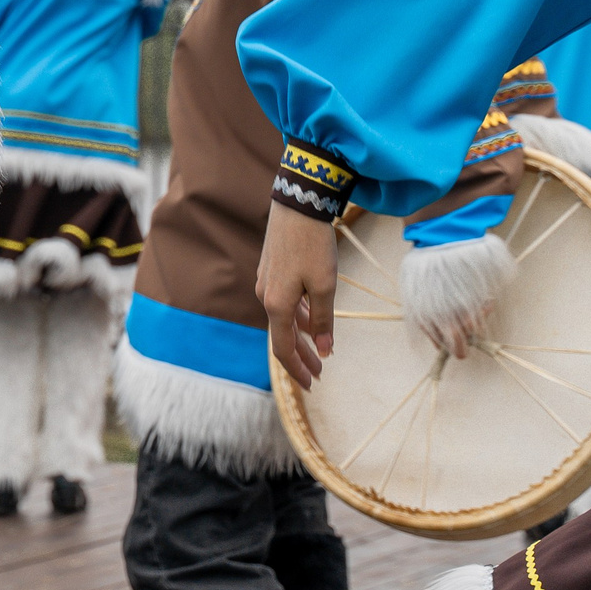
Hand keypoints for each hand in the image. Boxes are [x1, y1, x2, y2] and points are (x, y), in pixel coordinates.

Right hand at [257, 202, 338, 388]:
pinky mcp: (272, 268)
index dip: (298, 370)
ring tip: (321, 349)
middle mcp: (265, 296)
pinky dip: (298, 316)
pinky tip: (312, 317)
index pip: (283, 349)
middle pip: (282, 336)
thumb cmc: (313, 245)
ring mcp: (267, 281)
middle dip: (301, 358)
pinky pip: (283, 302)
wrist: (298, 204)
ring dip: (301, 336)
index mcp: (276, 305)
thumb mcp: (324, 286)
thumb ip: (323, 320)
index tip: (313, 385)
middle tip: (318, 375)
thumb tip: (325, 350)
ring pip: (283, 318)